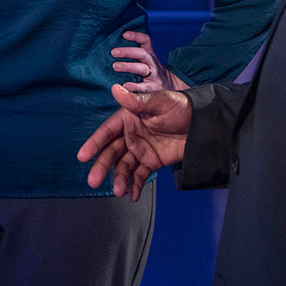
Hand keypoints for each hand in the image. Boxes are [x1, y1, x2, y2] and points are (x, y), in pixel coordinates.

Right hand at [77, 84, 190, 200]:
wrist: (203, 124)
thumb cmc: (181, 106)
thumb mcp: (160, 102)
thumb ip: (137, 101)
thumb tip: (115, 89)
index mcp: (128, 117)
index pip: (107, 131)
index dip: (94, 143)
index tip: (82, 156)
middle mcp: (131, 134)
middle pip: (111, 152)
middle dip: (102, 166)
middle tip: (93, 181)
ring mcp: (140, 149)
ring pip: (124, 166)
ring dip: (119, 179)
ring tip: (119, 191)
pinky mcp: (152, 161)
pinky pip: (140, 175)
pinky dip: (135, 186)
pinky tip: (132, 195)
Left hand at [111, 30, 187, 91]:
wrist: (170, 88)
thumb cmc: (152, 73)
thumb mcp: (147, 61)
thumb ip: (135, 54)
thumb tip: (114, 50)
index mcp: (150, 54)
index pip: (145, 41)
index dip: (136, 36)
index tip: (125, 34)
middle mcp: (152, 63)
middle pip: (142, 54)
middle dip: (127, 51)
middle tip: (113, 52)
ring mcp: (154, 75)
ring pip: (142, 69)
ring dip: (128, 66)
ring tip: (115, 66)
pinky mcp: (153, 88)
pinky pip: (144, 87)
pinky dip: (135, 86)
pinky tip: (125, 86)